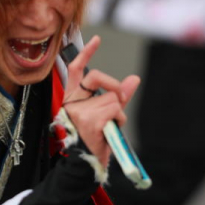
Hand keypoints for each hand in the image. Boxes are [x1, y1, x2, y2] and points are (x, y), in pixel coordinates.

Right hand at [62, 35, 140, 165]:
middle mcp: (71, 103)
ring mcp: (78, 111)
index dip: (86, 53)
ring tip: (109, 127)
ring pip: (112, 97)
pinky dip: (119, 120)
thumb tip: (134, 79)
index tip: (96, 40)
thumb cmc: (95, 140)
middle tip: (118, 104)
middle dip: (114, 87)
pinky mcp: (89, 120)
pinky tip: (110, 131)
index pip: (75, 71)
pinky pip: (115, 109)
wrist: (86, 165)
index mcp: (72, 99)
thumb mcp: (106, 115)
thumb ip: (119, 96)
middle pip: (98, 78)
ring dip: (118, 112)